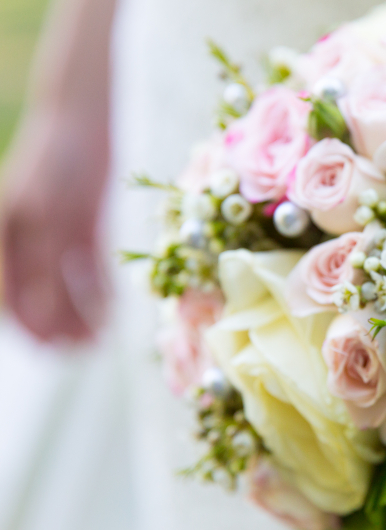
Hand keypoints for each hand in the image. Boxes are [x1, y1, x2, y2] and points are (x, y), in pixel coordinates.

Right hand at [1, 115, 108, 341]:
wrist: (83, 118)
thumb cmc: (53, 161)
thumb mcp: (42, 216)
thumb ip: (39, 265)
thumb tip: (38, 316)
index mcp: (4, 237)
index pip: (10, 297)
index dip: (30, 326)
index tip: (52, 349)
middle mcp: (28, 240)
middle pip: (41, 296)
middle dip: (60, 325)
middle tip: (85, 350)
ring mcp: (57, 234)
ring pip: (68, 286)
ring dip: (82, 313)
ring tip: (101, 337)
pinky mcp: (86, 227)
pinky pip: (90, 267)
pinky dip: (100, 290)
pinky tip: (113, 311)